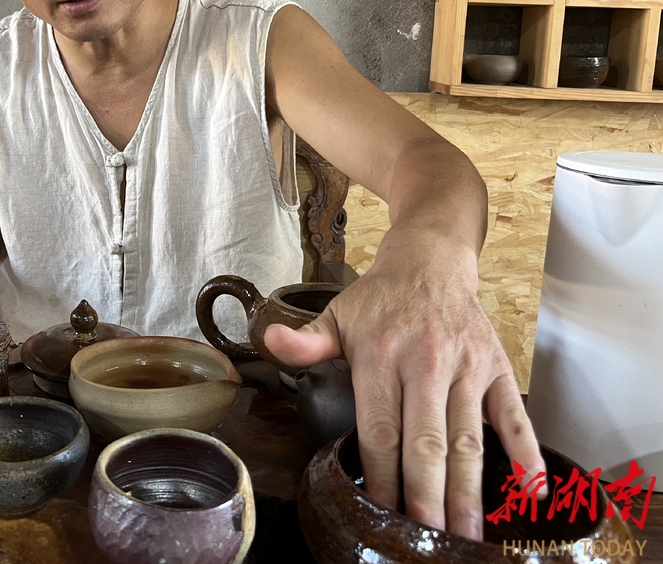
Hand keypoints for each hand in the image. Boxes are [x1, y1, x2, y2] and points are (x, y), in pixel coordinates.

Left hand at [263, 238, 545, 540]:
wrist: (428, 262)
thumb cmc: (378, 300)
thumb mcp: (335, 316)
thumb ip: (306, 342)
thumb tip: (269, 341)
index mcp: (381, 354)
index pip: (380, 427)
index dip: (381, 473)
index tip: (381, 510)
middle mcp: (427, 361)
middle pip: (427, 440)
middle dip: (427, 494)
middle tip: (428, 537)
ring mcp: (467, 366)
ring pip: (469, 437)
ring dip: (470, 489)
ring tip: (468, 534)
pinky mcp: (498, 367)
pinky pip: (515, 415)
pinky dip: (527, 453)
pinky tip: (531, 492)